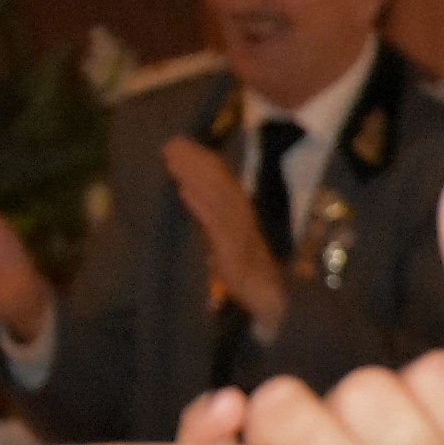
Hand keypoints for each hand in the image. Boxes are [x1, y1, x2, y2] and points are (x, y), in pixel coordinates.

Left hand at [161, 138, 288, 331]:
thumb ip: (218, 225)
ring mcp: (240, 235)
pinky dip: (200, 207)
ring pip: (217, 198)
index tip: (181, 145)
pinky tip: (183, 192)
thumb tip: (194, 200)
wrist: (272, 301)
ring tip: (172, 160)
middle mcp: (243, 219)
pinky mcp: (234, 252)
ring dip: (194, 177)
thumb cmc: (251, 276)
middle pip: (220, 183)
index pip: (223, 181)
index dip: (203, 161)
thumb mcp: (230, 245)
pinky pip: (215, 225)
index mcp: (243, 215)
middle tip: (170, 143)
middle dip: (195, 162)